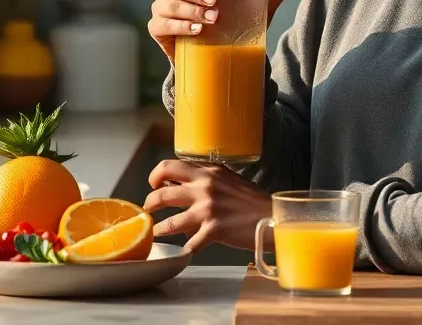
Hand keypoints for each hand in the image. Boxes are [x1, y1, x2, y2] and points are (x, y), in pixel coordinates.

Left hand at [142, 159, 271, 252]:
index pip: (169, 166)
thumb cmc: (251, 200)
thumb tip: (179, 185)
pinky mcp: (213, 230)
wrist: (272, 217)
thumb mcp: (228, 179)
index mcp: (208, 172)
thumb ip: (205, 179)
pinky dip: (182, 251)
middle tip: (149, 209)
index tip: (154, 184)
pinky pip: (189, 244)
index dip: (155, 176)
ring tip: (156, 233)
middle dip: (150, 203)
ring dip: (158, 230)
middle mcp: (205, 187)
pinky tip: (179, 253)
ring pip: (170, 222)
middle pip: (162, 193)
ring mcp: (208, 210)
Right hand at [147, 0, 294, 61]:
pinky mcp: (159, 31)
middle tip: (215, 1)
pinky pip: (162, 25)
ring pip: (167, 4)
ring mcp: (162, 11)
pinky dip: (180, 26)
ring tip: (211, 18)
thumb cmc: (229, 23)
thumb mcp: (251, 10)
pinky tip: (197, 30)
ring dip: (189, 10)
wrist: (215, 54)